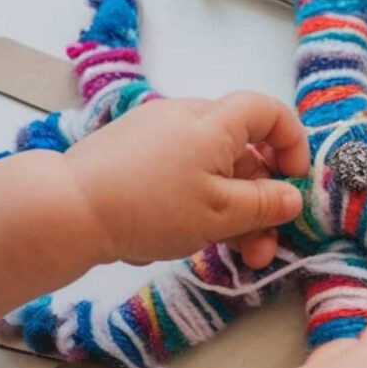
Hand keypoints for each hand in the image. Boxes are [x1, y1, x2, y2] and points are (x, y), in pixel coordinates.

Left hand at [64, 91, 309, 267]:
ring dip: (232, 211)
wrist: (72, 208)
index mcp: (215, 122)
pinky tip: (191, 238)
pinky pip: (183, 175)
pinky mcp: (136, 156)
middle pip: (242, 151)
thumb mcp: (220, 214)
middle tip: (263, 246)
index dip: (292, 144)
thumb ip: (263, 204)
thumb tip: (292, 197)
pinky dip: (200, 203)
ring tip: (233, 255)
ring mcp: (159, 136)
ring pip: (213, 170)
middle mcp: (188, 118)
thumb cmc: (151, 207)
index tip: (294, 184)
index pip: (269, 112)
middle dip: (260, 200)